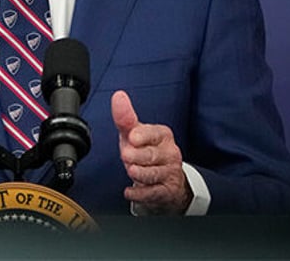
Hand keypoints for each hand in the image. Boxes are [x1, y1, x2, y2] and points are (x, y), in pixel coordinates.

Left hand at [111, 90, 191, 214]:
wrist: (164, 178)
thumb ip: (125, 117)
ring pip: (152, 174)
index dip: (142, 136)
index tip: (132, 137)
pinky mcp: (167, 191)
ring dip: (138, 174)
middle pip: (151, 155)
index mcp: (162, 135)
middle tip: (126, 156)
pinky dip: (139, 193)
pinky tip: (130, 190)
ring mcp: (170, 172)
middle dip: (136, 156)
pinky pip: (152, 193)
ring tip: (131, 171)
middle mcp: (170, 153)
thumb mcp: (134, 134)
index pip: (154, 133)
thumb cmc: (146, 150)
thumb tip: (118, 96)